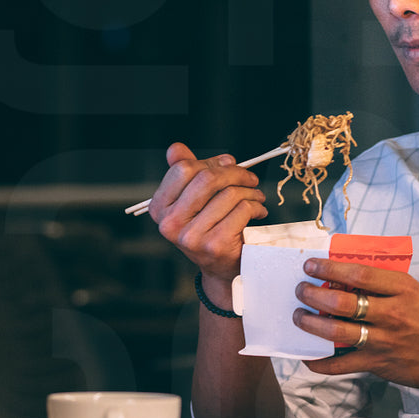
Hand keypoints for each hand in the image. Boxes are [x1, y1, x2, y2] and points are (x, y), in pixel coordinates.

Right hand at [148, 142, 267, 285]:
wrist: (219, 268)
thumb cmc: (207, 228)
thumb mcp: (191, 201)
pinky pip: (242, 210)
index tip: (228, 164)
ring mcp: (191, 236)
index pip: (183, 169)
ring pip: (229, 194)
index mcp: (160, 208)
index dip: (210, 162)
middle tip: (250, 178)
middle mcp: (170, 223)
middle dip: (235, 173)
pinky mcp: (215, 245)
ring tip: (256, 196)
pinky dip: (256, 206)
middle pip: (207, 178)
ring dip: (250, 191)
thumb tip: (176, 148)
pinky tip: (258, 211)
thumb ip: (184, 173)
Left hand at [292, 258, 418, 393]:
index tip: (311, 265)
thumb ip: (384, 285)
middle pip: (341, 303)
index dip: (328, 268)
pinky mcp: (379, 364)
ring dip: (311, 323)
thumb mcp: (415, 292)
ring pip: (336, 332)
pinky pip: (342, 366)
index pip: (357, 274)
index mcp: (402, 289)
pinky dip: (321, 362)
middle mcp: (391, 314)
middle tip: (301, 290)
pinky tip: (308, 356)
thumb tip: (345, 278)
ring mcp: (384, 341)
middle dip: (313, 295)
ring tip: (299, 316)